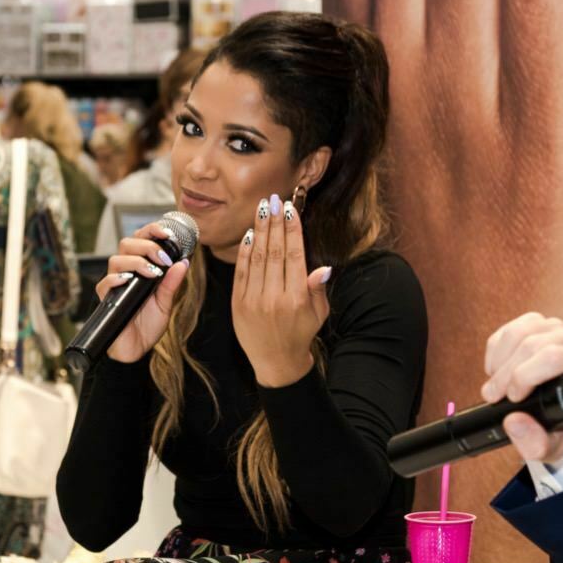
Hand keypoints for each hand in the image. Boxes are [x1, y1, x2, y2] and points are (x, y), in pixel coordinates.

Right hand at [95, 222, 191, 363]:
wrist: (136, 349)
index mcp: (141, 268)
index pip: (141, 239)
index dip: (152, 231)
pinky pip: (105, 283)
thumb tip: (184, 262)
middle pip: (127, 244)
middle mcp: (126, 272)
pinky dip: (116, 279)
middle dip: (146, 245)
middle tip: (163, 258)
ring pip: (116, 259)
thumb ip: (172, 283)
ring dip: (136, 261)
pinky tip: (128, 280)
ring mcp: (115, 284)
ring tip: (153, 273)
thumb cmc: (148, 325)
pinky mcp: (106, 299)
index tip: (168, 234)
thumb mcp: (166, 302)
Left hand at [232, 194, 330, 388]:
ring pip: (257, 258)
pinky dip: (244, 251)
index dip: (292, 230)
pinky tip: (249, 234)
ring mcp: (253, 301)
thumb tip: (324, 267)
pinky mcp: (238, 304)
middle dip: (274, 223)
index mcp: (297, 299)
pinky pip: (241, 272)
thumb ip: (318, 288)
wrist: (276, 362)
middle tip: (275, 200)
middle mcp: (274, 298)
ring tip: (262, 209)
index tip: (290, 210)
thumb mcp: (319, 313)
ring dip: (259, 231)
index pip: (294, 256)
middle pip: (274, 252)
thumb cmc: (302, 333)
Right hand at [483, 312, 562, 467]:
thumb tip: (514, 421)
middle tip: (495, 397)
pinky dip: (496, 352)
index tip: (514, 399)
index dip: (525, 376)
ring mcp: (557, 330)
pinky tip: (497, 370)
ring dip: (501, 362)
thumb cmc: (561, 427)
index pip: (555, 356)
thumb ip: (535, 442)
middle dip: (507, 374)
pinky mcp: (537, 324)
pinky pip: (509, 330)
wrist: (561, 414)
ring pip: (519, 334)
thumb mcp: (551, 446)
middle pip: (533, 346)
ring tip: (495, 386)